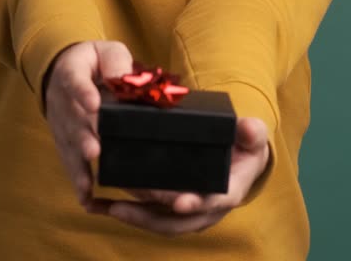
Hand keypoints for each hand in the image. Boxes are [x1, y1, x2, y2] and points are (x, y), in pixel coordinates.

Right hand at [43, 40, 133, 207]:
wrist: (62, 67)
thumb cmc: (94, 62)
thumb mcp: (107, 51)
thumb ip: (116, 63)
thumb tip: (125, 80)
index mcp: (71, 72)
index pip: (75, 81)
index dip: (83, 92)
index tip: (93, 104)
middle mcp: (60, 100)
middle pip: (71, 120)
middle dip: (82, 136)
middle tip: (95, 150)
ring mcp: (60, 123)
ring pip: (68, 145)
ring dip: (78, 164)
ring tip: (88, 183)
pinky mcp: (63, 141)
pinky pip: (69, 160)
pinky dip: (76, 179)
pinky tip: (85, 197)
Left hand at [87, 116, 270, 235]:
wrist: (240, 158)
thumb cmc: (244, 146)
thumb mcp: (251, 136)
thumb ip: (251, 132)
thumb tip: (250, 129)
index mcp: (227, 192)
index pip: (212, 202)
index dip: (196, 203)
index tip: (180, 203)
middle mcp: (205, 208)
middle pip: (175, 221)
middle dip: (147, 216)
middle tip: (121, 207)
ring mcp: (185, 210)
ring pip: (157, 221)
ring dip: (130, 216)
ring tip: (104, 206)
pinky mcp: (168, 207)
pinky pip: (146, 213)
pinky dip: (122, 210)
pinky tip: (99, 204)